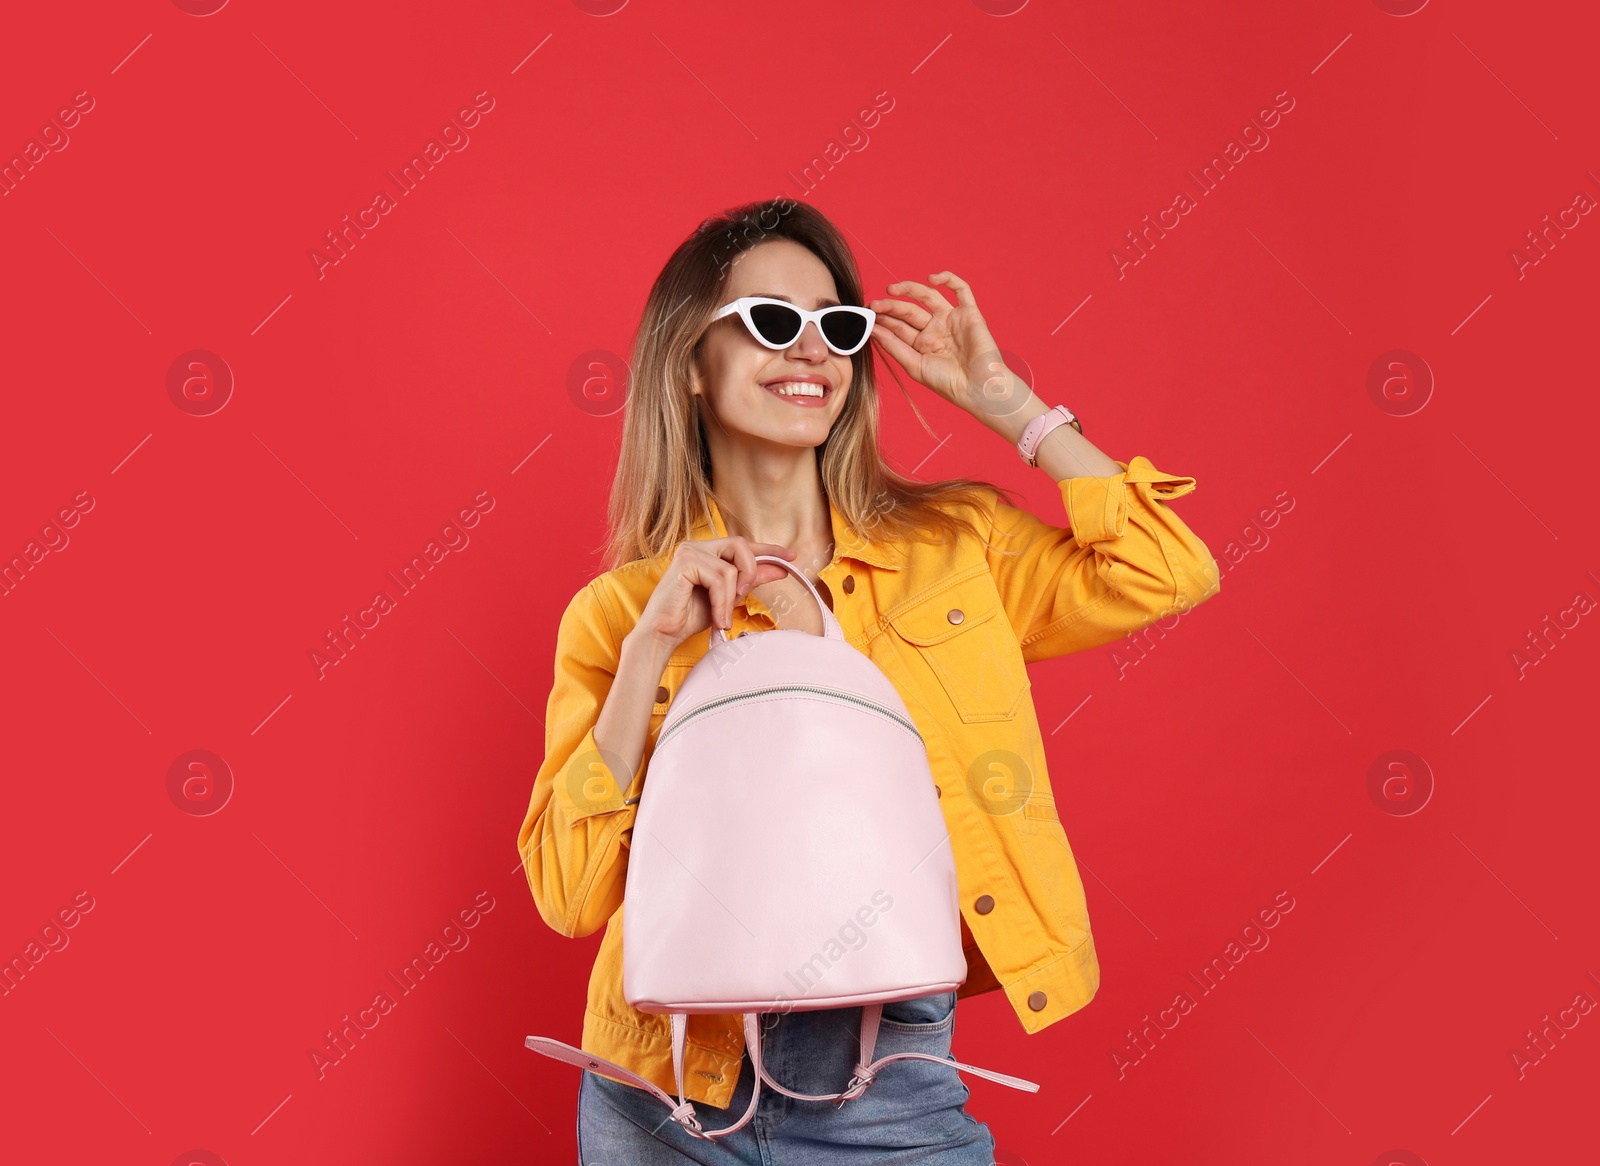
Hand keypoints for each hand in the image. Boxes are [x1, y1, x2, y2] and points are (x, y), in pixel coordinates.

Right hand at [634, 536, 796, 652]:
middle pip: (740, 545)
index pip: (742, 545)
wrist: (664, 634)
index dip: (768, 549)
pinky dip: (722, 601)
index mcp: (706, 551)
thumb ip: (749, 581)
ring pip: (731, 568)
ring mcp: (689, 552)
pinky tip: (717, 617)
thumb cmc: (689, 616)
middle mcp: (697, 546)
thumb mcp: (728, 597)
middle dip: (750, 571)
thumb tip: (778, 569)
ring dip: (731, 598)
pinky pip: (719, 578)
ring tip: (723, 617)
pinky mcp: (685, 563)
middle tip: (744, 595)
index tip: (791, 557)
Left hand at [869, 272, 1028, 418]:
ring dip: (910, 289)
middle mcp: (935, 329)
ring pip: (928, 296)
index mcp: (921, 344)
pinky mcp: (969, 312)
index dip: (883, 320)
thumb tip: (872, 330)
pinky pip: (960, 289)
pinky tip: (931, 279)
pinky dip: (948, 279)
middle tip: (875, 305)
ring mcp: (951, 319)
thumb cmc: (948, 383)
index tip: (867, 317)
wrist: (979, 388)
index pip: (898, 327)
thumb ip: (894, 347)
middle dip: (891, 307)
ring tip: (891, 289)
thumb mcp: (915, 366)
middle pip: (909, 311)